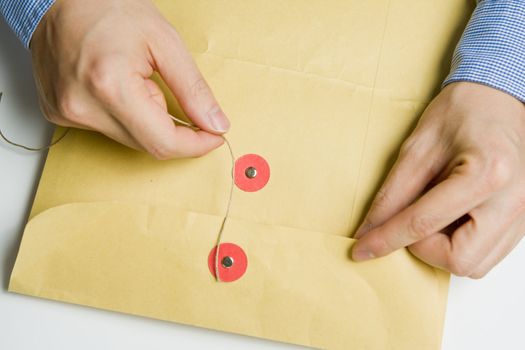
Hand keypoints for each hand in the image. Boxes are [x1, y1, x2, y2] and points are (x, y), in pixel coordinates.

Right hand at [30, 0, 229, 158]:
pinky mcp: (57, 114)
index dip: (195, 144)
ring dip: (145, 120)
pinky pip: (106, 129)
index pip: (163, 142)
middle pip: (147, 145)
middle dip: (172, 128)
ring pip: (128, 139)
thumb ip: (193, 89)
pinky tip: (115, 86)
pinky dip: (123, 116)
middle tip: (176, 97)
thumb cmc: (107, 7)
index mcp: (110, 87)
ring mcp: (66, 113)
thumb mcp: (164, 41)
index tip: (213, 135)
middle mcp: (83, 107)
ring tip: (136, 80)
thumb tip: (215, 124)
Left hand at [352, 82, 524, 277]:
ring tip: (433, 215)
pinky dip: (460, 245)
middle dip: (425, 249)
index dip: (387, 239)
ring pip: (475, 265)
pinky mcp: (524, 220)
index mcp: (486, 174)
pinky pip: (488, 254)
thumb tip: (368, 230)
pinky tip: (451, 217)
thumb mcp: (417, 148)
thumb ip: (392, 194)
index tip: (362, 249)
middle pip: (460, 260)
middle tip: (410, 222)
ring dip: (442, 250)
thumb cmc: (462, 112)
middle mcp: (513, 200)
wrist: (500, 97)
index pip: (424, 223)